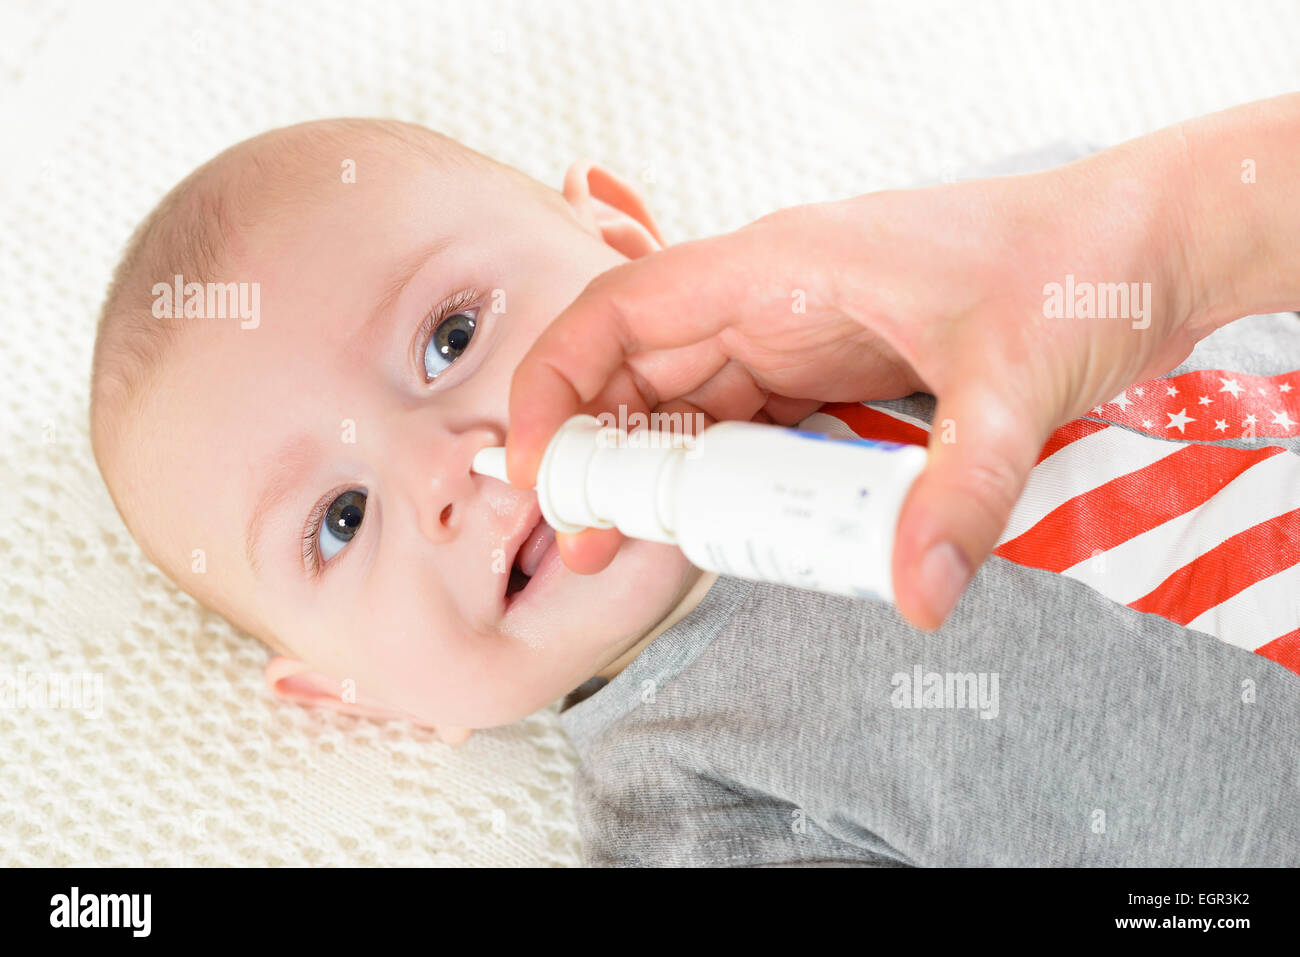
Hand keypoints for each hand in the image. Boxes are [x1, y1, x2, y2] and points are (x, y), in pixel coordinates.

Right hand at [507, 142, 1201, 627]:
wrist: (1142, 250)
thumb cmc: (1073, 269)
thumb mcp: (1018, 377)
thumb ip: (962, 485)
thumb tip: (914, 594)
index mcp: (778, 266)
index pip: (619, 311)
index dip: (557, 384)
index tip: (540, 470)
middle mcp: (771, 295)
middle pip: (639, 369)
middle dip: (600, 453)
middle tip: (591, 544)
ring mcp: (801, 333)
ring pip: (689, 401)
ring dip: (657, 472)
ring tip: (638, 548)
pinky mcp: (833, 369)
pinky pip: (747, 424)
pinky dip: (721, 474)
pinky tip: (721, 525)